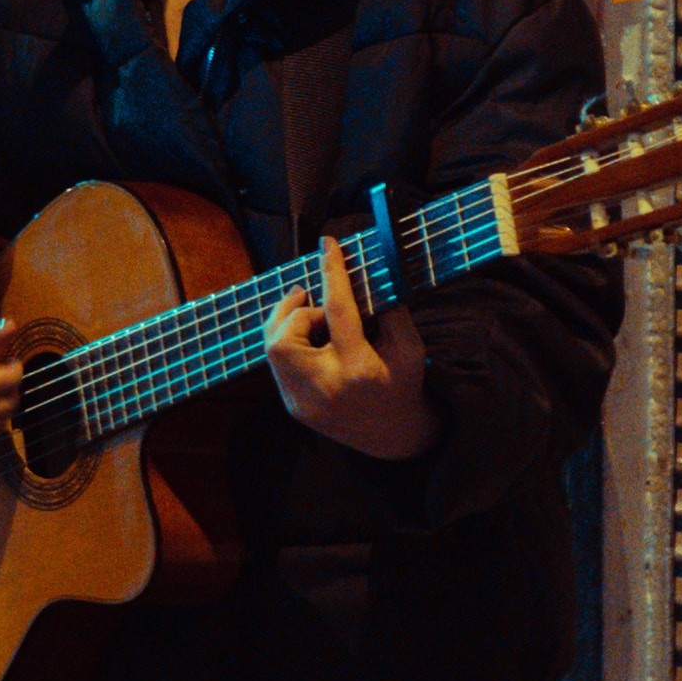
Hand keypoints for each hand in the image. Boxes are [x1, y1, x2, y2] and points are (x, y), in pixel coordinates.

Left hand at [267, 236, 436, 461]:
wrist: (392, 436)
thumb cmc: (403, 383)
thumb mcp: (410, 346)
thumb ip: (388, 310)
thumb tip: (365, 274)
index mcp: (359, 370)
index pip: (338, 312)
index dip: (332, 273)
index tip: (328, 244)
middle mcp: (325, 388)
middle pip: (285, 336)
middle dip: (296, 310)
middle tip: (317, 302)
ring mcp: (303, 402)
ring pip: (272, 349)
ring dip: (288, 324)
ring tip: (312, 316)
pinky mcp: (293, 407)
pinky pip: (277, 365)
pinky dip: (288, 343)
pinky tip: (309, 340)